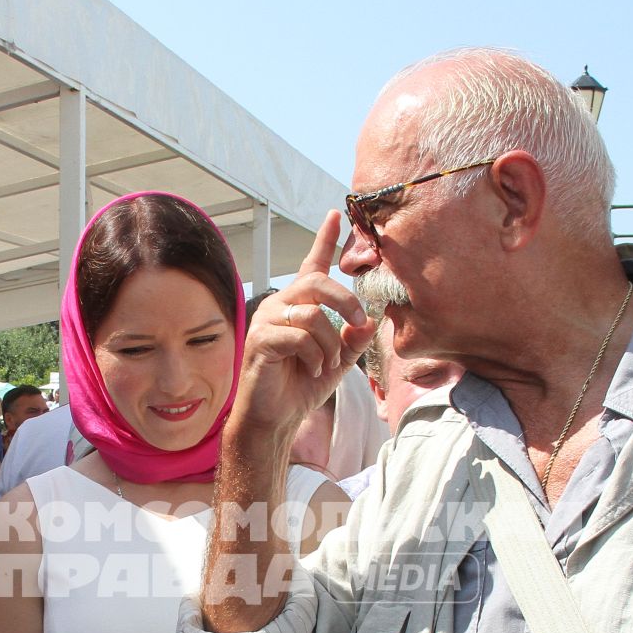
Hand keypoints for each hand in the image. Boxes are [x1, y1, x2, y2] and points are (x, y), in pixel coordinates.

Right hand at [226, 211, 373, 439]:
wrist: (276, 417)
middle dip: (346, 301)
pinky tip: (311, 369)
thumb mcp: (338, 362)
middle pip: (317, 283)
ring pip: (312, 315)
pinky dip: (314, 355)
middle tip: (358, 321)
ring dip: (329, 343)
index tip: (335, 215)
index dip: (324, 239)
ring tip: (325, 363)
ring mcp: (267, 322)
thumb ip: (353, 340)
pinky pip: (298, 337)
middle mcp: (281, 306)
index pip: (313, 266)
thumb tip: (371, 319)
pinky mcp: (260, 341)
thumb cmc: (301, 387)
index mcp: (299, 306)